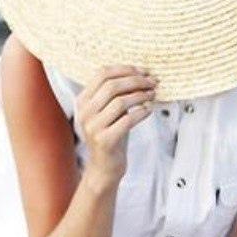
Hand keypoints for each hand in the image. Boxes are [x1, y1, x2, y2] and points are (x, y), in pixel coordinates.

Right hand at [75, 63, 156, 185]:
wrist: (104, 167)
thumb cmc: (111, 135)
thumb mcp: (109, 111)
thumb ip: (117, 94)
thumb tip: (142, 74)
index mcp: (83, 101)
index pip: (102, 74)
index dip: (125, 69)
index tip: (144, 71)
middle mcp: (84, 112)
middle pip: (112, 86)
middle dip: (136, 81)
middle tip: (153, 82)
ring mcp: (93, 127)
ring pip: (120, 102)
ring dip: (141, 95)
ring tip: (153, 95)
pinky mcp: (104, 140)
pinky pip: (128, 120)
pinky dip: (142, 112)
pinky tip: (149, 109)